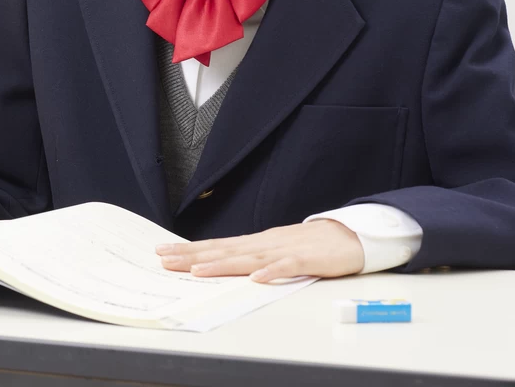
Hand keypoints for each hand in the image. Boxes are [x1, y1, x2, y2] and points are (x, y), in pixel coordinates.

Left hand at [156, 219, 365, 281]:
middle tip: (165, 260)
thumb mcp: (275, 250)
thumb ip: (252, 256)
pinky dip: (272, 272)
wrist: (350, 235)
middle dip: (193, 256)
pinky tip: (257, 278)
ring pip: (249, 258)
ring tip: (198, 270)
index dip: (190, 250)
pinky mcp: (307, 260)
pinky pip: (287, 267)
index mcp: (256, 243)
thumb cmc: (311, 244)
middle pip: (224, 250)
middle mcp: (264, 244)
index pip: (217, 246)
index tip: (164, 253)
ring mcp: (284, 250)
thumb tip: (223, 264)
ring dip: (223, 264)